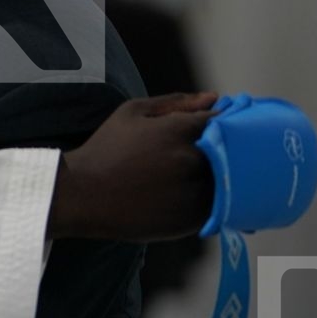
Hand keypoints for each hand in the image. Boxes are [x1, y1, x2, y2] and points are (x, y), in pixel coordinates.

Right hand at [50, 92, 218, 240]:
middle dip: (227, 151)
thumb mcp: (132, 113)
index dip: (226, 123)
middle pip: (233, 152)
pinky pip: (218, 208)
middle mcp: (193, 161)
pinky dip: (212, 202)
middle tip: (206, 156)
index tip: (219, 129)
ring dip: (223, 178)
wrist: (83, 195)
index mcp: (181, 130)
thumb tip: (214, 98)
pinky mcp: (191, 219)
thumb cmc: (106, 149)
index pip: (224, 121)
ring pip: (229, 182)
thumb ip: (176, 103)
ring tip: (194, 179)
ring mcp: (194, 192)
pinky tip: (190, 196)